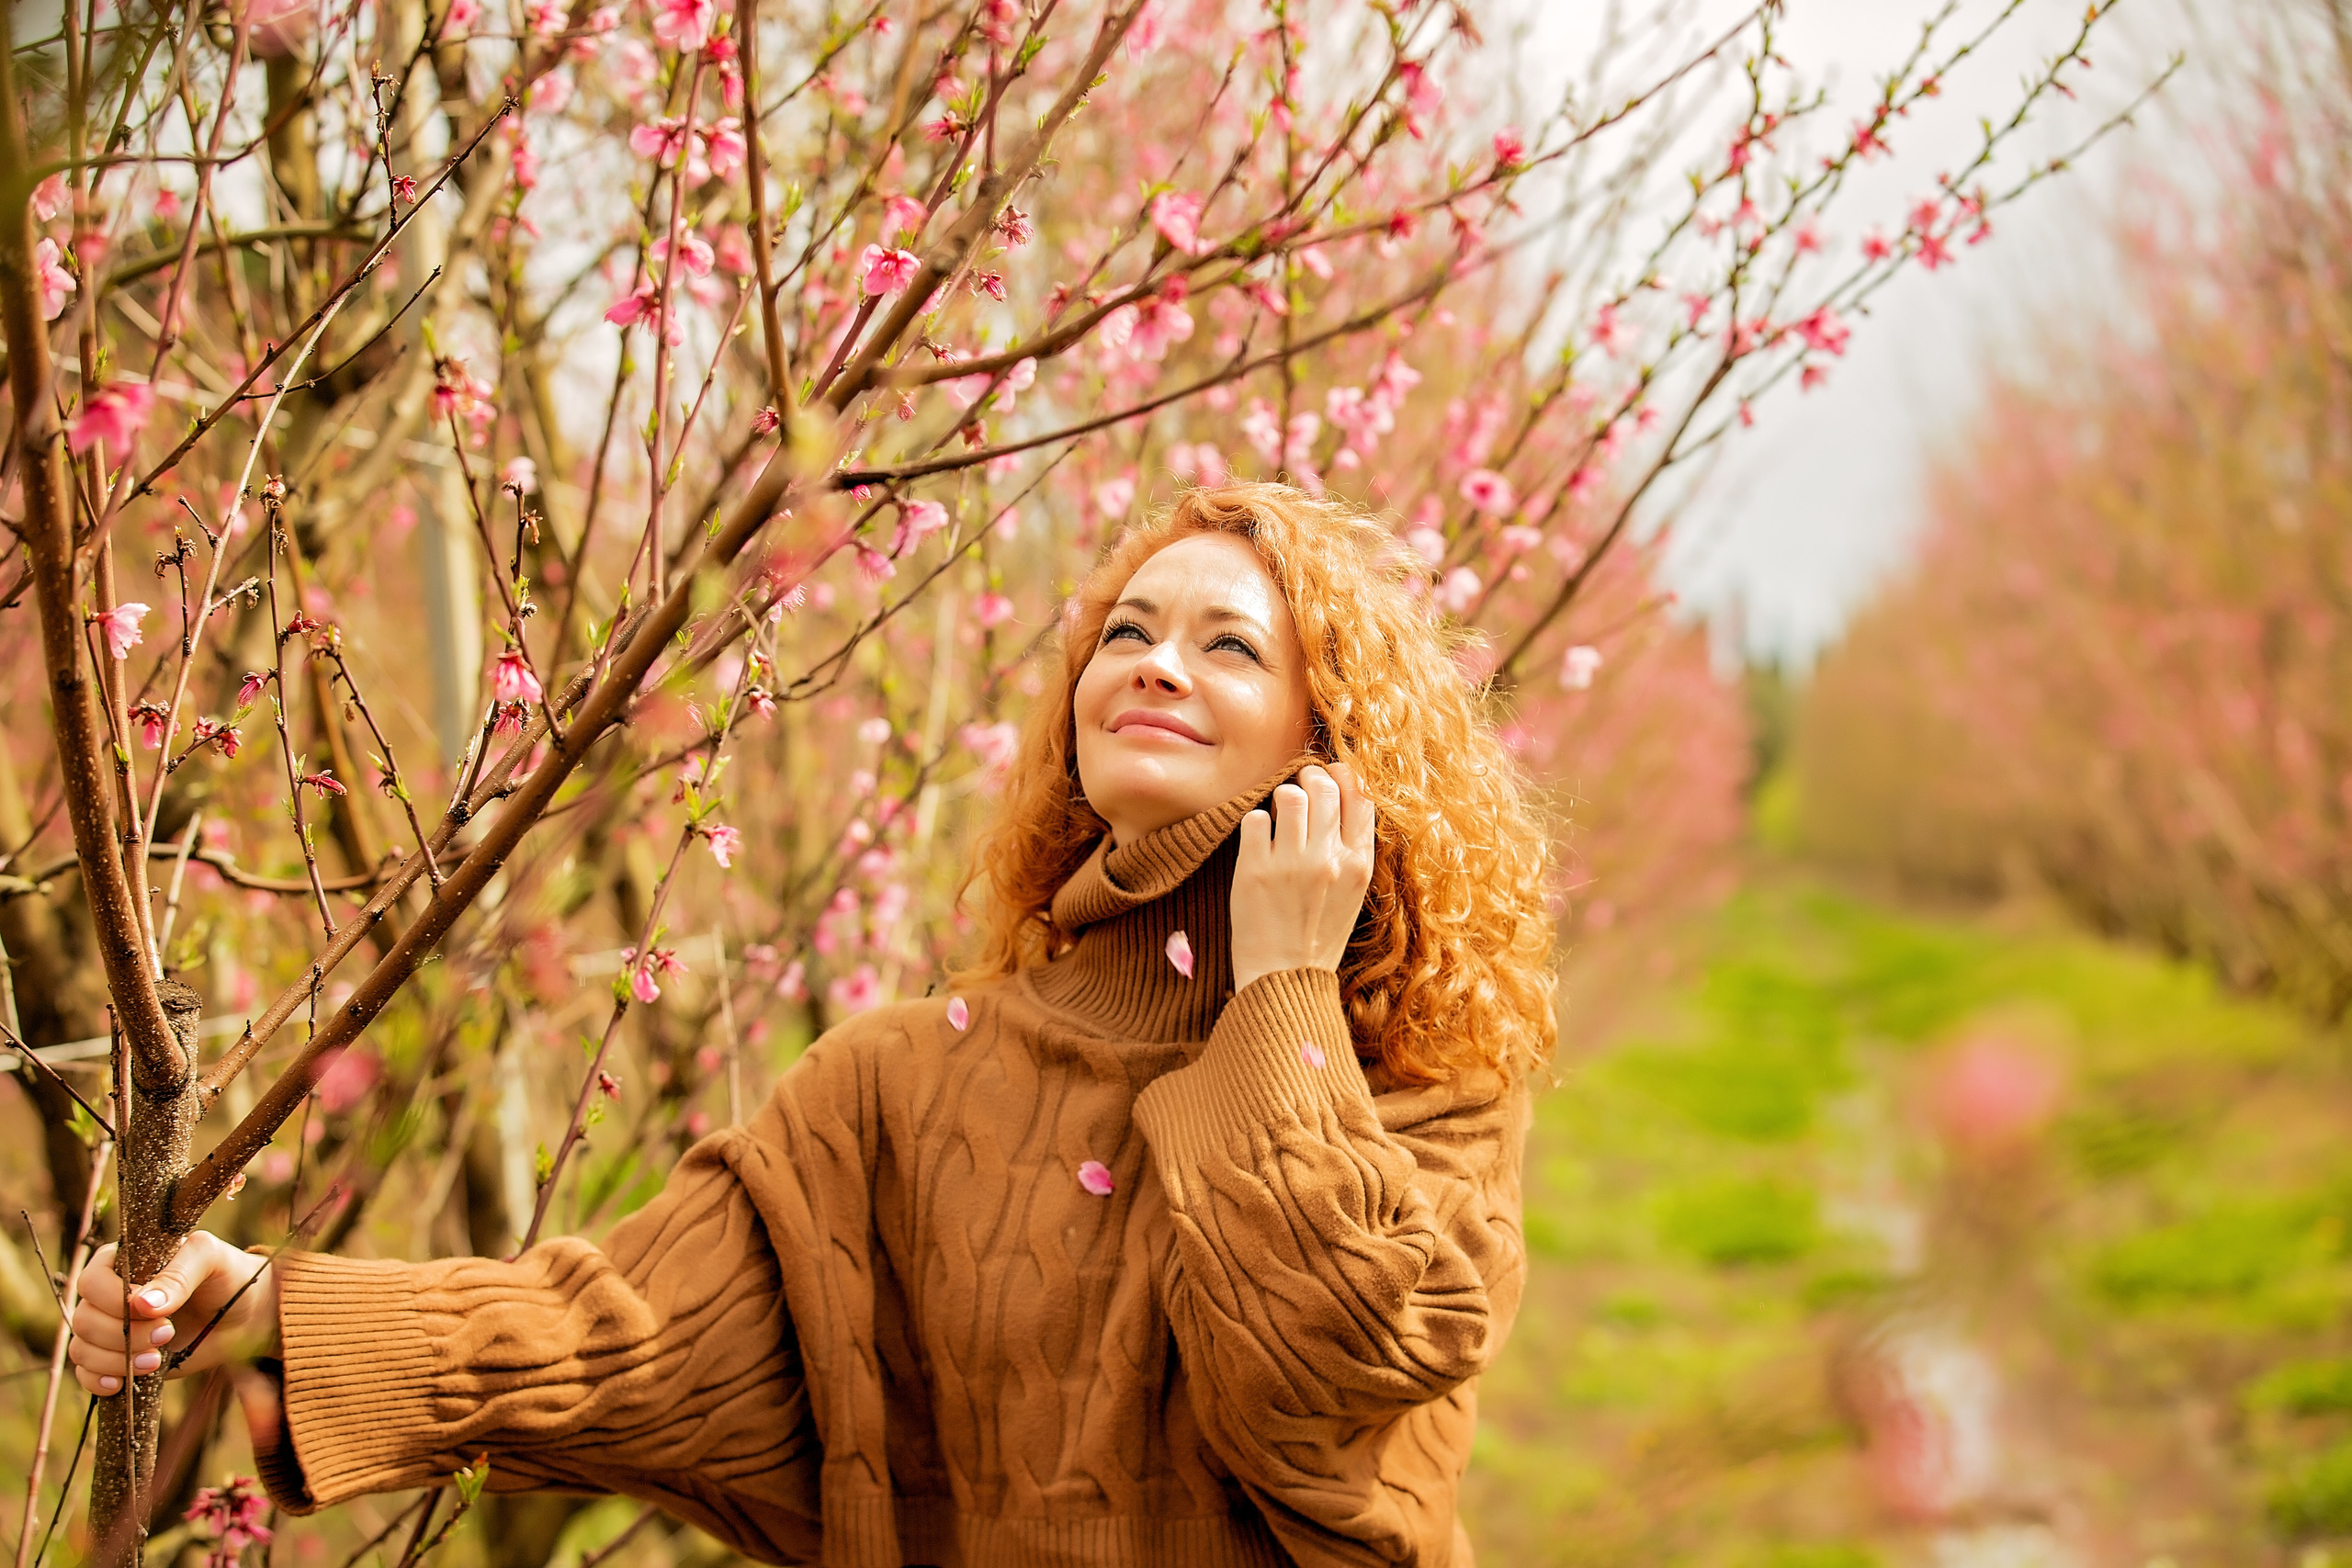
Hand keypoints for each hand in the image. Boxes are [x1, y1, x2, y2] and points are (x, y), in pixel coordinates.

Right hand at [70, 1230, 277, 1395]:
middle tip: (167, 1333)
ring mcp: (111, 1327)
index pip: (92, 1281)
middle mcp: (109, 1294)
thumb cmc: (227, 1275)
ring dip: (115, 1360)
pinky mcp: (118, 1357)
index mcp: (124, 1261)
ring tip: (156, 1360)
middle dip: (123, 1334)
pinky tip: (122, 1383)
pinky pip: (85, 1372)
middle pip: (85, 1319)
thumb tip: (142, 1304)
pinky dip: (97, 1380)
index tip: (155, 1311)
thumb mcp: (211, 1260)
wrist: (244, 1313)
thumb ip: (179, 1275)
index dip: (114, 1301)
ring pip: (82, 1348)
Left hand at [1229, 762, 1375, 993]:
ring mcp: (1291, 864)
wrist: (1284, 979)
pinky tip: (1258, 841)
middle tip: (1298, 786)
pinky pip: (1254, 819)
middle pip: (1324, 787)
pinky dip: (1255, 824)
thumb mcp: (1352, 893)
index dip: (1344, 777)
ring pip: (1289, 795)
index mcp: (1359, 865)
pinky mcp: (1255, 869)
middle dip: (1309, 778)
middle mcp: (1329, 860)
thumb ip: (1351, 849)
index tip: (1330, 775)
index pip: (1360, 798)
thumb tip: (1345, 793)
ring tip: (1278, 815)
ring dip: (1281, 797)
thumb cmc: (1318, 935)